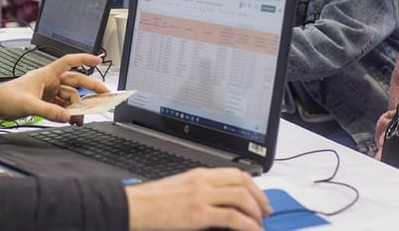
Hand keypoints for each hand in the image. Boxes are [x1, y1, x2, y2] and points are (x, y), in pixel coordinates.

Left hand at [0, 53, 107, 122]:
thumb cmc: (7, 96)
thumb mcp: (29, 104)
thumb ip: (50, 111)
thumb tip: (68, 116)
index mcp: (47, 74)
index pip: (69, 61)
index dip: (84, 59)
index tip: (98, 61)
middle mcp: (50, 81)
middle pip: (76, 81)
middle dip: (91, 88)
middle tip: (104, 95)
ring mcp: (49, 92)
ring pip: (70, 97)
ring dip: (77, 107)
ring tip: (81, 118)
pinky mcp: (46, 102)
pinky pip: (62, 107)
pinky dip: (68, 113)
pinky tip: (71, 120)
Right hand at [126, 168, 270, 230]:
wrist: (133, 206)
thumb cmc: (151, 201)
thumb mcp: (180, 190)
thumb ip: (200, 192)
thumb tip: (218, 203)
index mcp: (199, 174)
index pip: (235, 173)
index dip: (253, 186)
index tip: (259, 199)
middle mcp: (203, 181)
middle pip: (243, 182)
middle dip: (260, 197)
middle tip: (266, 212)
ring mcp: (202, 196)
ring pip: (242, 197)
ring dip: (256, 211)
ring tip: (259, 224)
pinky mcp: (198, 213)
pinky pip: (232, 216)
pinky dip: (248, 225)